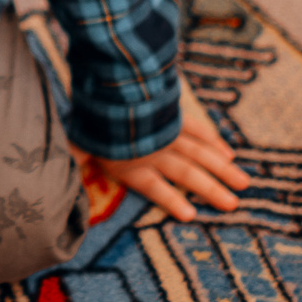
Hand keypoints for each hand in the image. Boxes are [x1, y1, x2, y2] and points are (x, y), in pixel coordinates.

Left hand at [87, 84, 250, 222]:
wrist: (117, 85)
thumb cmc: (95, 116)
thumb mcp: (79, 142)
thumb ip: (74, 161)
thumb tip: (57, 179)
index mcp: (132, 164)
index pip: (154, 188)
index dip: (171, 201)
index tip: (191, 215)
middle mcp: (156, 152)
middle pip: (188, 174)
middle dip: (211, 190)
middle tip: (234, 205)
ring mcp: (170, 132)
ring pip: (202, 155)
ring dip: (223, 170)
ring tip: (244, 183)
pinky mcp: (177, 113)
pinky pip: (200, 130)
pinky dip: (215, 142)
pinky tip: (228, 153)